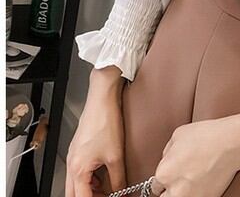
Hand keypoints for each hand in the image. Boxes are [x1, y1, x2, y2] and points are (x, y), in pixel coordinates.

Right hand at [66, 66, 126, 196]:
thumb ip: (118, 179)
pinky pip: (80, 171)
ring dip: (90, 189)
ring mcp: (74, 156)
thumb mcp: (116, 155)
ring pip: (77, 183)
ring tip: (108, 189)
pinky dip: (90, 178)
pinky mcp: (79, 148)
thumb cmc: (105, 121)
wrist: (102, 99)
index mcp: (77, 169)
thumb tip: (122, 192)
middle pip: (75, 193)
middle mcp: (72, 164)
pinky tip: (103, 175)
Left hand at [153, 104, 239, 196]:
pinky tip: (203, 181)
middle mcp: (175, 190)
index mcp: (164, 173)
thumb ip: (167, 152)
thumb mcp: (178, 135)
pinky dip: (198, 192)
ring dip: (182, 192)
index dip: (164, 178)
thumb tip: (167, 160)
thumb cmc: (206, 135)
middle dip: (169, 189)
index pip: (155, 186)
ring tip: (191, 181)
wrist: (231, 143)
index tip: (171, 175)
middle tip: (179, 179)